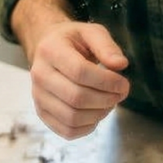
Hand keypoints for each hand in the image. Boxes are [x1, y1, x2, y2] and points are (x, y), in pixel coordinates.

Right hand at [28, 21, 129, 139]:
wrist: (49, 49)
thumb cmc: (73, 41)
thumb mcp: (91, 32)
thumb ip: (107, 46)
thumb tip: (121, 65)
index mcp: (50, 50)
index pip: (80, 72)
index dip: (107, 82)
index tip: (124, 83)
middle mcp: (39, 74)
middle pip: (76, 97)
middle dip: (106, 99)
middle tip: (120, 94)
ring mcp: (38, 96)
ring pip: (72, 118)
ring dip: (99, 114)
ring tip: (109, 102)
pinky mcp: (42, 113)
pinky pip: (67, 131)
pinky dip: (88, 127)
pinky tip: (96, 112)